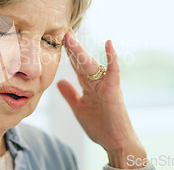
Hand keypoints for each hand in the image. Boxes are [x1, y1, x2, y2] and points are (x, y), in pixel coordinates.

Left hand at [57, 29, 146, 168]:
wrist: (116, 143)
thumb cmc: (101, 127)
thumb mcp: (79, 109)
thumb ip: (70, 95)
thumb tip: (60, 82)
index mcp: (88, 85)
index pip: (76, 65)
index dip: (67, 52)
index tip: (57, 38)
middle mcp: (97, 81)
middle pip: (81, 61)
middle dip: (71, 46)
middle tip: (62, 30)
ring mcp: (106, 84)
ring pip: (91, 64)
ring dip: (80, 50)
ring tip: (70, 37)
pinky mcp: (114, 90)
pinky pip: (113, 71)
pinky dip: (112, 58)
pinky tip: (109, 44)